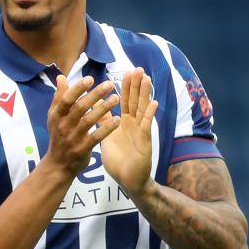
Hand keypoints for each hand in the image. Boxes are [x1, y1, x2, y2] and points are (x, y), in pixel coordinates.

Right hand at [42, 75, 120, 177]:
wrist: (58, 164)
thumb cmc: (59, 135)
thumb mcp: (55, 117)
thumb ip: (59, 97)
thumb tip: (61, 77)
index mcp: (56, 116)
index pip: (66, 99)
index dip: (78, 88)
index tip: (90, 79)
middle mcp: (63, 126)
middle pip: (80, 108)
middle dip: (95, 95)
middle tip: (109, 85)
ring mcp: (72, 138)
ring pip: (89, 121)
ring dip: (103, 109)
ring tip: (116, 98)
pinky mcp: (82, 149)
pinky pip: (96, 137)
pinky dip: (106, 128)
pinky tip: (117, 120)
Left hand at [101, 67, 157, 196]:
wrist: (127, 180)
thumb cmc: (118, 161)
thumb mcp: (106, 138)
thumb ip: (102, 122)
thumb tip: (94, 107)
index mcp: (122, 123)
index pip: (124, 101)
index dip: (125, 87)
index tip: (126, 72)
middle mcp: (133, 124)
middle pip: (134, 100)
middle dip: (136, 85)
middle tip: (137, 68)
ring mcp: (140, 131)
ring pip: (142, 109)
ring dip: (145, 94)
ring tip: (146, 78)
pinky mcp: (145, 141)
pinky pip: (146, 126)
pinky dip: (150, 114)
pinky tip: (153, 103)